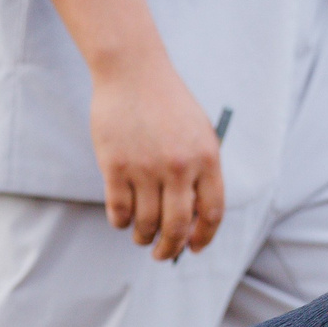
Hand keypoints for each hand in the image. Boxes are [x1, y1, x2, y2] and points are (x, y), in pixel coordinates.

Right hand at [37, 0, 225, 263]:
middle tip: (161, 254)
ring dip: (143, 237)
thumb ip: (200, 172)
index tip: (193, 248)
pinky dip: (120, 222)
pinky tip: (122, 221)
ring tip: (141, 237)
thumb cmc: (167, 104)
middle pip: (177, 226)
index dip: (203, 238)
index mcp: (206, 158)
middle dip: (169, 248)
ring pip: (146, 223)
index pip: (211, 213)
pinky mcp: (115, 166)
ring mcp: (146, 167)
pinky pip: (119, 210)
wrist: (132, 72)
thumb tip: (193, 220)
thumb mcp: (198, 133)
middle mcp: (179, 166)